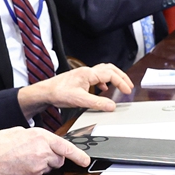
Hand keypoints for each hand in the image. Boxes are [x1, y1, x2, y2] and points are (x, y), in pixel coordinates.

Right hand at [0, 127, 89, 174]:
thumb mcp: (20, 132)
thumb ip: (36, 136)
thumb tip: (43, 141)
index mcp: (41, 136)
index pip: (66, 147)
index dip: (78, 155)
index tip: (85, 160)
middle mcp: (43, 151)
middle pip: (60, 158)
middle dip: (55, 157)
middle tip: (40, 153)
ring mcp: (38, 166)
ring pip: (50, 166)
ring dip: (45, 164)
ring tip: (27, 158)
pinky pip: (40, 173)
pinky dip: (35, 170)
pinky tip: (22, 165)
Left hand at [17, 63, 132, 116]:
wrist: (45, 92)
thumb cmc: (58, 93)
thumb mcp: (79, 100)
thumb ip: (97, 103)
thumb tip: (112, 106)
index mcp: (89, 73)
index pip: (111, 74)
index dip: (122, 82)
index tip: (127, 91)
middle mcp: (87, 71)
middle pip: (110, 69)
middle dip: (121, 76)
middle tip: (129, 85)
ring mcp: (84, 74)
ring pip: (104, 70)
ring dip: (114, 77)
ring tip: (120, 85)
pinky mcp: (80, 78)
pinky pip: (97, 76)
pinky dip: (105, 81)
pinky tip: (103, 88)